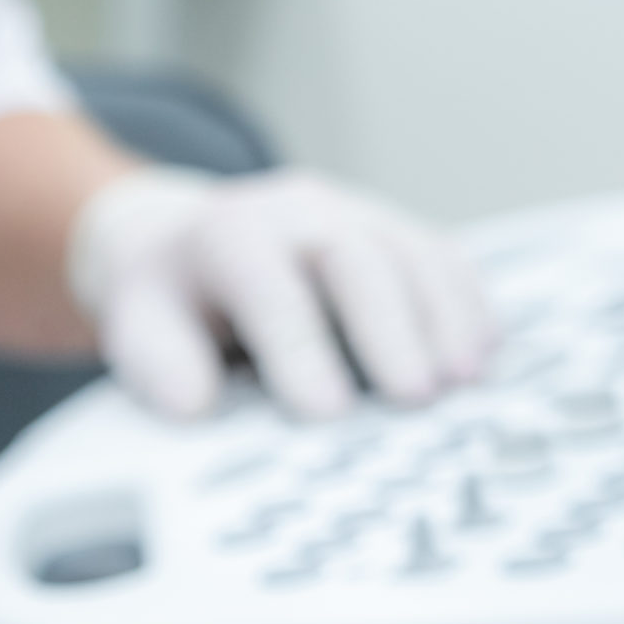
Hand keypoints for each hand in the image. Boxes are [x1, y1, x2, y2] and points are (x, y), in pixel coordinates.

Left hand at [68, 166, 495, 420]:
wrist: (183, 244)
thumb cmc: (168, 304)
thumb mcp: (139, 329)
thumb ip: (160, 364)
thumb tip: (196, 405)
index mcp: (229, 234)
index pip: (269, 288)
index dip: (299, 349)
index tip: (325, 413)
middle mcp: (297, 210)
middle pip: (355, 259)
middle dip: (389, 329)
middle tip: (415, 399)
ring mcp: (354, 212)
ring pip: (411, 252)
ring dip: (443, 319)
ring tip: (464, 383)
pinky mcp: (393, 229)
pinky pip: (442, 256)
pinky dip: (468, 304)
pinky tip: (485, 353)